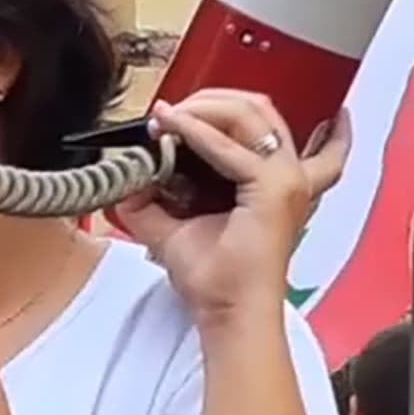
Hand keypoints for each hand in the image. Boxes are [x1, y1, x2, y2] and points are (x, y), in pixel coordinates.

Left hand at [112, 92, 344, 326]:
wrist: (229, 315)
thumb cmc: (215, 282)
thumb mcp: (170, 229)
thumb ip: (149, 200)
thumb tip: (125, 176)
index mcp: (274, 181)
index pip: (261, 123)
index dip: (214, 108)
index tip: (172, 115)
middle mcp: (288, 174)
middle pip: (256, 107)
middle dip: (208, 99)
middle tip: (169, 113)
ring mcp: (286, 179)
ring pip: (249, 112)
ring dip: (202, 107)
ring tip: (167, 118)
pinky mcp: (274, 188)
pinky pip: (230, 146)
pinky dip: (196, 131)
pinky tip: (170, 130)